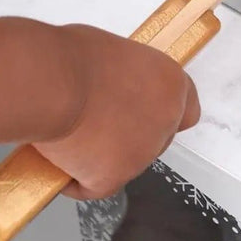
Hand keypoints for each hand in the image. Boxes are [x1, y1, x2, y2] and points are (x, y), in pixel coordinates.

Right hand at [36, 25, 199, 199]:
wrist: (54, 83)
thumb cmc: (74, 58)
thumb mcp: (112, 54)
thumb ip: (125, 78)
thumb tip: (109, 91)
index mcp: (170, 82)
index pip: (186, 109)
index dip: (160, 114)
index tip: (143, 114)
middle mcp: (165, 119)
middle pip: (154, 140)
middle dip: (129, 139)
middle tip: (97, 126)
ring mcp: (142, 153)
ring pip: (123, 165)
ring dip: (101, 157)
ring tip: (68, 135)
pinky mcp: (113, 179)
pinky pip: (92, 185)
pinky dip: (75, 177)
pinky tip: (59, 158)